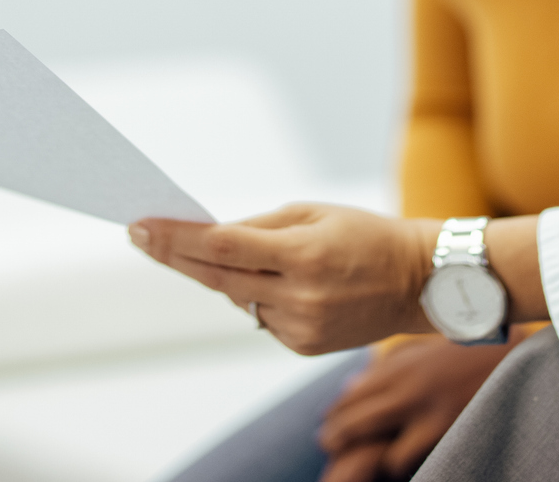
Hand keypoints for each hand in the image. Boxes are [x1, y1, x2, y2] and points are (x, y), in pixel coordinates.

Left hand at [129, 203, 437, 354]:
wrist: (418, 281)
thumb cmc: (365, 235)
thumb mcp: (313, 213)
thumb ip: (257, 226)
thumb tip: (206, 236)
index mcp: (302, 254)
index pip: (220, 244)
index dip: (175, 237)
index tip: (140, 225)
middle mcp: (299, 296)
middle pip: (216, 276)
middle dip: (174, 255)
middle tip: (140, 234)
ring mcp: (301, 326)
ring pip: (237, 297)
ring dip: (226, 274)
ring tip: (252, 252)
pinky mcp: (303, 345)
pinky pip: (260, 316)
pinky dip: (259, 296)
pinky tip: (284, 281)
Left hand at [316, 337, 512, 480]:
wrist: (512, 350)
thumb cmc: (469, 347)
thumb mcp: (423, 348)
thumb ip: (388, 366)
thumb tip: (352, 385)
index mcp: (398, 364)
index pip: (351, 394)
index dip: (334, 413)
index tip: (328, 423)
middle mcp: (403, 384)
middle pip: (352, 418)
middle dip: (336, 436)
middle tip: (329, 445)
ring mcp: (422, 407)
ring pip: (371, 442)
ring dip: (363, 453)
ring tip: (355, 462)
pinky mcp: (441, 426)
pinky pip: (400, 456)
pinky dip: (395, 463)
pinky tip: (396, 463)